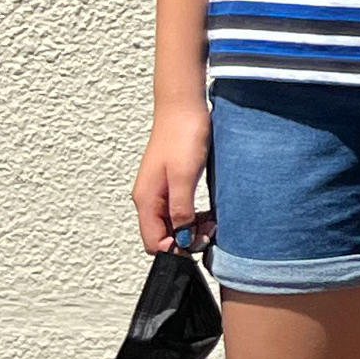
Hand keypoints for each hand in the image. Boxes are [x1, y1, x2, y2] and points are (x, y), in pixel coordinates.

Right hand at [133, 103, 211, 253]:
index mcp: (146, 200)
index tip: (198, 244)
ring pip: (172, 226)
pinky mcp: (170, 185)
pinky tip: (209, 214)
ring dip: (191, 231)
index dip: (175, 251)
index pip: (153, 242)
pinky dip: (192, 218)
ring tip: (212, 223)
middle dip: (185, 242)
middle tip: (210, 232)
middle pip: (162, 237)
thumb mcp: (184, 176)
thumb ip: (180, 210)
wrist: (184, 108)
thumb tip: (181, 240)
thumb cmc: (182, 136)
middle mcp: (148, 199)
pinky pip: (178, 212)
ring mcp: (159, 192)